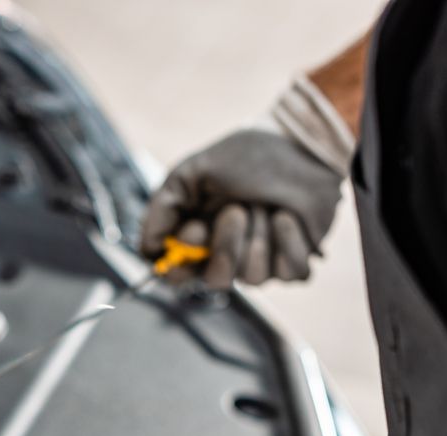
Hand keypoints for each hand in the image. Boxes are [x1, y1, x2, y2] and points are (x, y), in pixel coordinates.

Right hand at [141, 77, 354, 287]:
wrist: (299, 143)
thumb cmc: (245, 155)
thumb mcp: (191, 173)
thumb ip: (162, 209)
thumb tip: (148, 251)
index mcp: (197, 238)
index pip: (177, 275)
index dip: (183, 262)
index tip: (195, 230)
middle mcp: (225, 254)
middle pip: (215, 280)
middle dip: (227, 244)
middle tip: (236, 209)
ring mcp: (260, 262)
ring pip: (252, 277)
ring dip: (260, 235)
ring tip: (267, 204)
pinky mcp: (293, 262)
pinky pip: (289, 273)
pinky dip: (289, 241)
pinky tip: (288, 216)